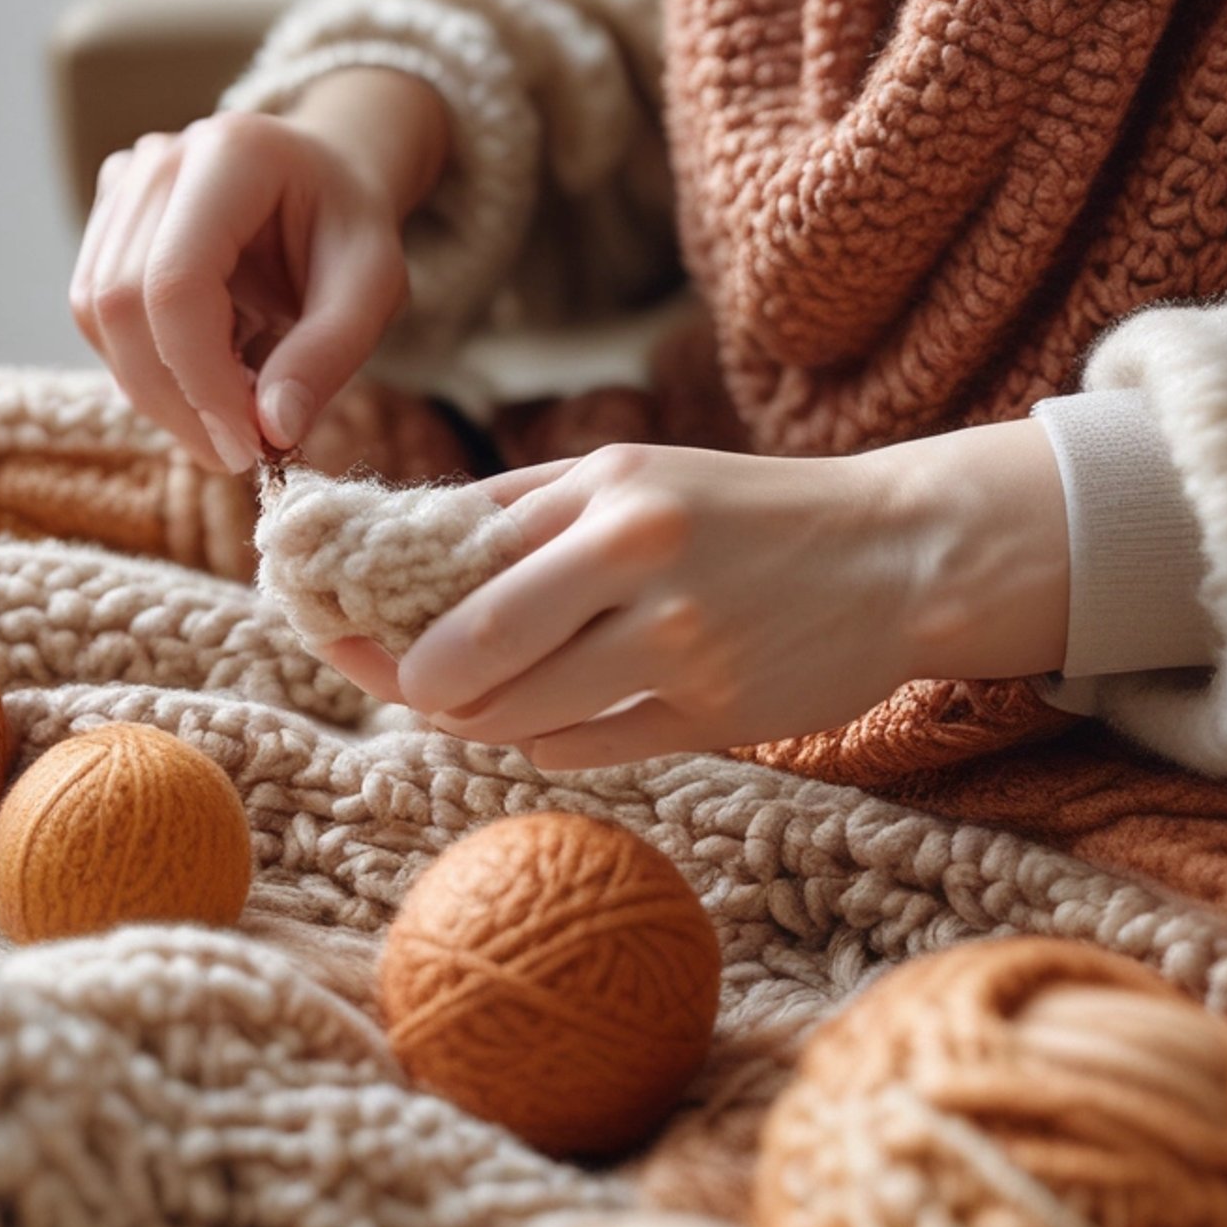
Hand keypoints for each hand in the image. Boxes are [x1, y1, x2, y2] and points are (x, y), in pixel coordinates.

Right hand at [69, 66, 448, 472]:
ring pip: (96, 318)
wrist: (322, 184)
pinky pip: (98, 318)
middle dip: (175, 401)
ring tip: (232, 416)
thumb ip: (328, 354)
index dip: (200, 378)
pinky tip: (207, 379)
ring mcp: (120, 189)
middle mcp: (157, 161)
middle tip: (240, 454)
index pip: (176, 282)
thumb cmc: (348, 232)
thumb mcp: (374, 288)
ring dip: (158, 393)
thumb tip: (272, 429)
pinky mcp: (104, 225)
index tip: (248, 446)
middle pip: (120, 303)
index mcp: (231, 155)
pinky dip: (149, 370)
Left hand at [326, 421, 1069, 768]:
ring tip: (483, 694)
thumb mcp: (639, 475)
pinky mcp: (712, 717)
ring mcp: (678, 647)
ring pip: (514, 716)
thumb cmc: (751, 512)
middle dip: (413, 679)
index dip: (368, 597)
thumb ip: (525, 514)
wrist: (901, 554)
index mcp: (607, 488)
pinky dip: (546, 738)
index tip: (324, 620)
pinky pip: (580, 751)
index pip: (445, 550)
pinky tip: (559, 712)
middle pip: (463, 654)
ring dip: (478, 715)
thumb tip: (396, 558)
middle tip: (406, 679)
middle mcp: (637, 560)